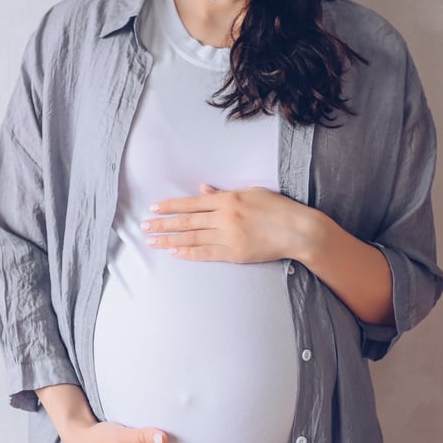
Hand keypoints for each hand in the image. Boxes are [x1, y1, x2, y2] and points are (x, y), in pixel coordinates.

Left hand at [141, 183, 316, 264]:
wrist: (298, 230)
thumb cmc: (276, 208)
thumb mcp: (250, 192)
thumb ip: (224, 193)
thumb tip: (203, 189)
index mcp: (227, 200)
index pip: (191, 203)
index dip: (170, 206)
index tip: (153, 208)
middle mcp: (224, 217)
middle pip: (186, 221)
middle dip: (163, 224)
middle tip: (143, 227)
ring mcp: (229, 236)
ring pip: (192, 238)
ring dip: (169, 240)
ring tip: (152, 241)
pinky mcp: (235, 253)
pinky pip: (206, 253)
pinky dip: (189, 253)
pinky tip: (174, 253)